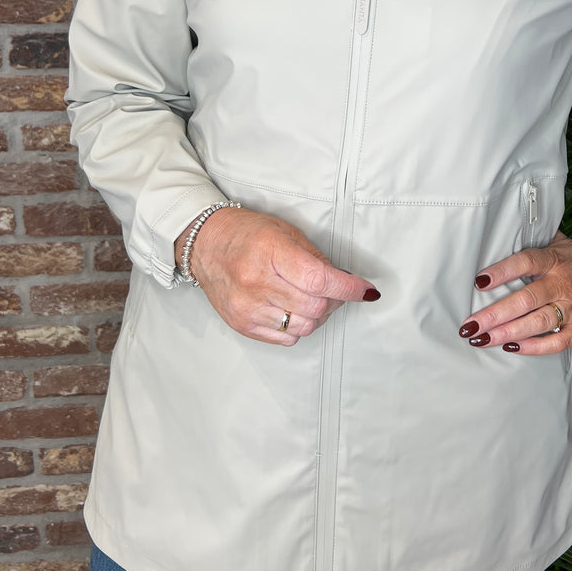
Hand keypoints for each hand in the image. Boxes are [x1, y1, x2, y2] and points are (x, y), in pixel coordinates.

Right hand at [176, 207, 379, 345]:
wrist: (205, 245)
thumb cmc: (246, 234)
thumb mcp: (284, 232)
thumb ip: (315, 258)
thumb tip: (344, 282)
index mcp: (270, 252)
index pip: (318, 279)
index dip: (348, 288)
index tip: (366, 290)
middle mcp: (256, 283)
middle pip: (316, 307)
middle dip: (334, 300)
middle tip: (335, 290)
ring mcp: (248, 307)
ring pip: (305, 326)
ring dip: (318, 316)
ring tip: (312, 298)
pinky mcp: (242, 325)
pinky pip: (287, 338)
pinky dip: (298, 326)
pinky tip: (292, 309)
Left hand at [458, 236, 571, 355]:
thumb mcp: (564, 245)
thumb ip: (537, 240)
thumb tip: (510, 225)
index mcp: (555, 260)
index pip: (525, 262)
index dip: (501, 271)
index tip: (478, 282)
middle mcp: (562, 284)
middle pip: (525, 299)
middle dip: (495, 314)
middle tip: (470, 325)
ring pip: (537, 322)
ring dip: (508, 333)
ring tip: (483, 339)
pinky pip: (556, 342)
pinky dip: (534, 347)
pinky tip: (513, 348)